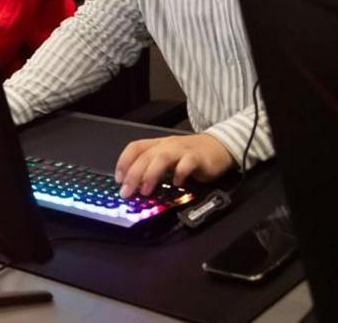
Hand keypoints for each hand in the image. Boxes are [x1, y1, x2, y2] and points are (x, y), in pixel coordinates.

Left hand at [114, 133, 234, 197]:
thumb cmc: (191, 155)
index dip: (123, 161)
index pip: (135, 147)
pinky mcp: (198, 157)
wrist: (219, 147)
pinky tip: (176, 184)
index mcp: (158, 144)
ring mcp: (182, 150)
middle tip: (127, 192)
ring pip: (162, 157)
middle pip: (146, 155)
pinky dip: (180, 173)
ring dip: (151, 174)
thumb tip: (134, 187)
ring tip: (145, 190)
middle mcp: (167, 145)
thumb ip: (154, 168)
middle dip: (133, 174)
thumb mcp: (169, 158)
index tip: (118, 179)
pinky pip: (187, 163)